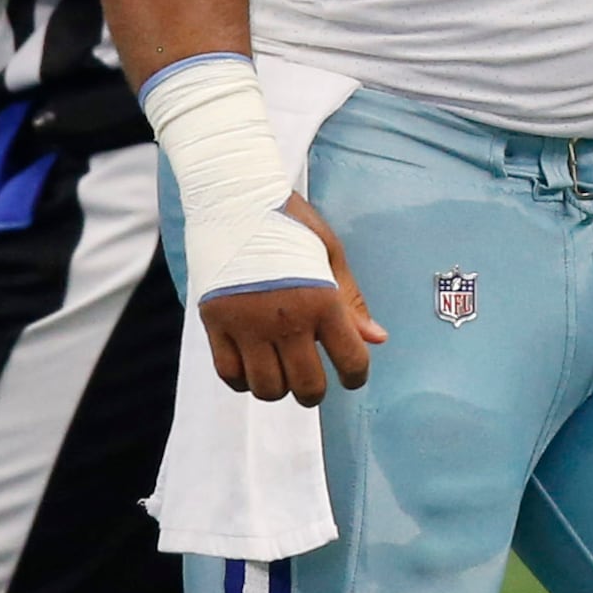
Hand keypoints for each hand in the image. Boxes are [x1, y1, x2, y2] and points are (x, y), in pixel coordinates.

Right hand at [198, 193, 386, 406]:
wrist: (235, 201)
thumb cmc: (291, 223)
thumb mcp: (330, 253)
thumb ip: (351, 301)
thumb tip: (376, 339)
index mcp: (321, 300)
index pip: (349, 358)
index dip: (356, 376)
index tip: (353, 376)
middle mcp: (285, 319)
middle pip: (306, 386)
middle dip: (316, 391)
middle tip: (316, 381)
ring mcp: (247, 326)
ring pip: (266, 388)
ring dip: (279, 388)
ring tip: (283, 371)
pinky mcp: (215, 325)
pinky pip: (229, 375)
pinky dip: (243, 381)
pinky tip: (254, 366)